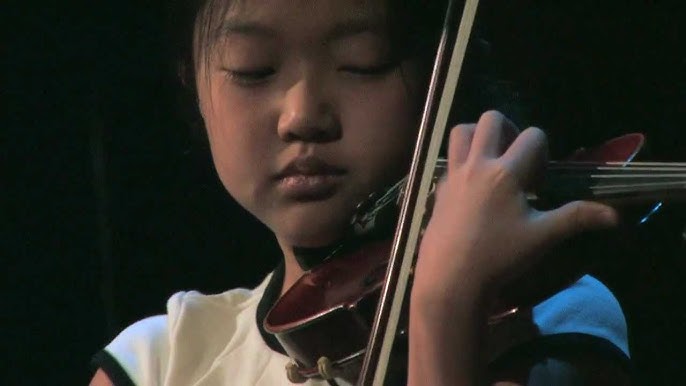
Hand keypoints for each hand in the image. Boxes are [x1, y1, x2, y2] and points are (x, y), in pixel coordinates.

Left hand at [413, 111, 618, 309]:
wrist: (450, 278)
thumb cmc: (498, 256)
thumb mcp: (542, 237)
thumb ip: (577, 218)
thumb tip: (615, 215)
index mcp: (505, 173)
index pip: (533, 136)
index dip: (544, 151)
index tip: (540, 179)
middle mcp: (477, 165)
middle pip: (491, 119)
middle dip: (510, 129)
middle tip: (517, 157)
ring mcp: (453, 175)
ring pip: (461, 132)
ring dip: (478, 136)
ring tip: (492, 160)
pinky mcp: (438, 189)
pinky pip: (449, 160)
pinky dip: (462, 162)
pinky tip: (472, 188)